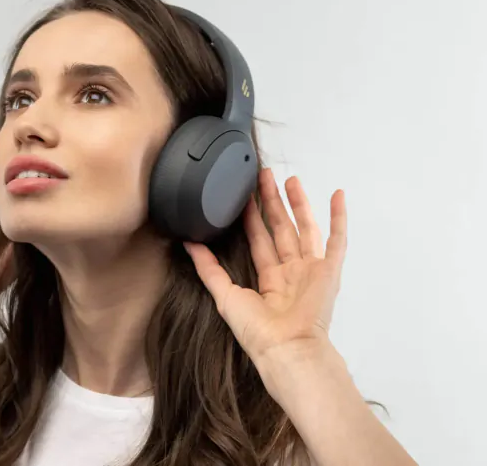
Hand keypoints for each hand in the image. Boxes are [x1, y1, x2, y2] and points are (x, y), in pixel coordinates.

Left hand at [184, 168, 346, 365]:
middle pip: (280, 228)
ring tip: (291, 179)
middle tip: (264, 176)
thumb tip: (188, 243)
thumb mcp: (224, 295)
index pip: (258, 239)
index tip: (244, 194)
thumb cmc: (257, 331)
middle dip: (272, 202)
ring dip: (299, 203)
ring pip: (305, 228)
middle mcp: (291, 272)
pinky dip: (338, 217)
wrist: (288, 349)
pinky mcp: (329, 270)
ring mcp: (311, 270)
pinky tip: (337, 195)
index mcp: (269, 279)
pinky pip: (337, 239)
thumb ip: (208, 268)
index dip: (251, 216)